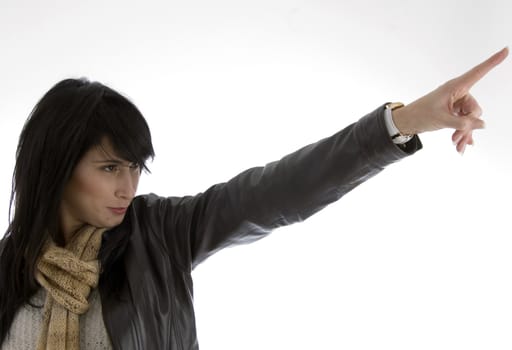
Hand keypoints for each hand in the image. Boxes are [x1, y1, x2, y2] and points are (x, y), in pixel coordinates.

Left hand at [392, 47, 508, 153]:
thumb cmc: (421, 115)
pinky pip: (465, 122)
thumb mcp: (442, 119)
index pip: (478, 72)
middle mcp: (458, 93)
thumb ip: (462, 123)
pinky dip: (462, 133)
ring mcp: (457, 103)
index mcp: (455, 87)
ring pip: (470, 118)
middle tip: (456, 138)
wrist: (407, 122)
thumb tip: (483, 124)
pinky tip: (461, 146)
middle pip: (475, 108)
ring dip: (464, 132)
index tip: (506, 49)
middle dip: (468, 125)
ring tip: (455, 145)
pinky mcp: (454, 112)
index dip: (492, 62)